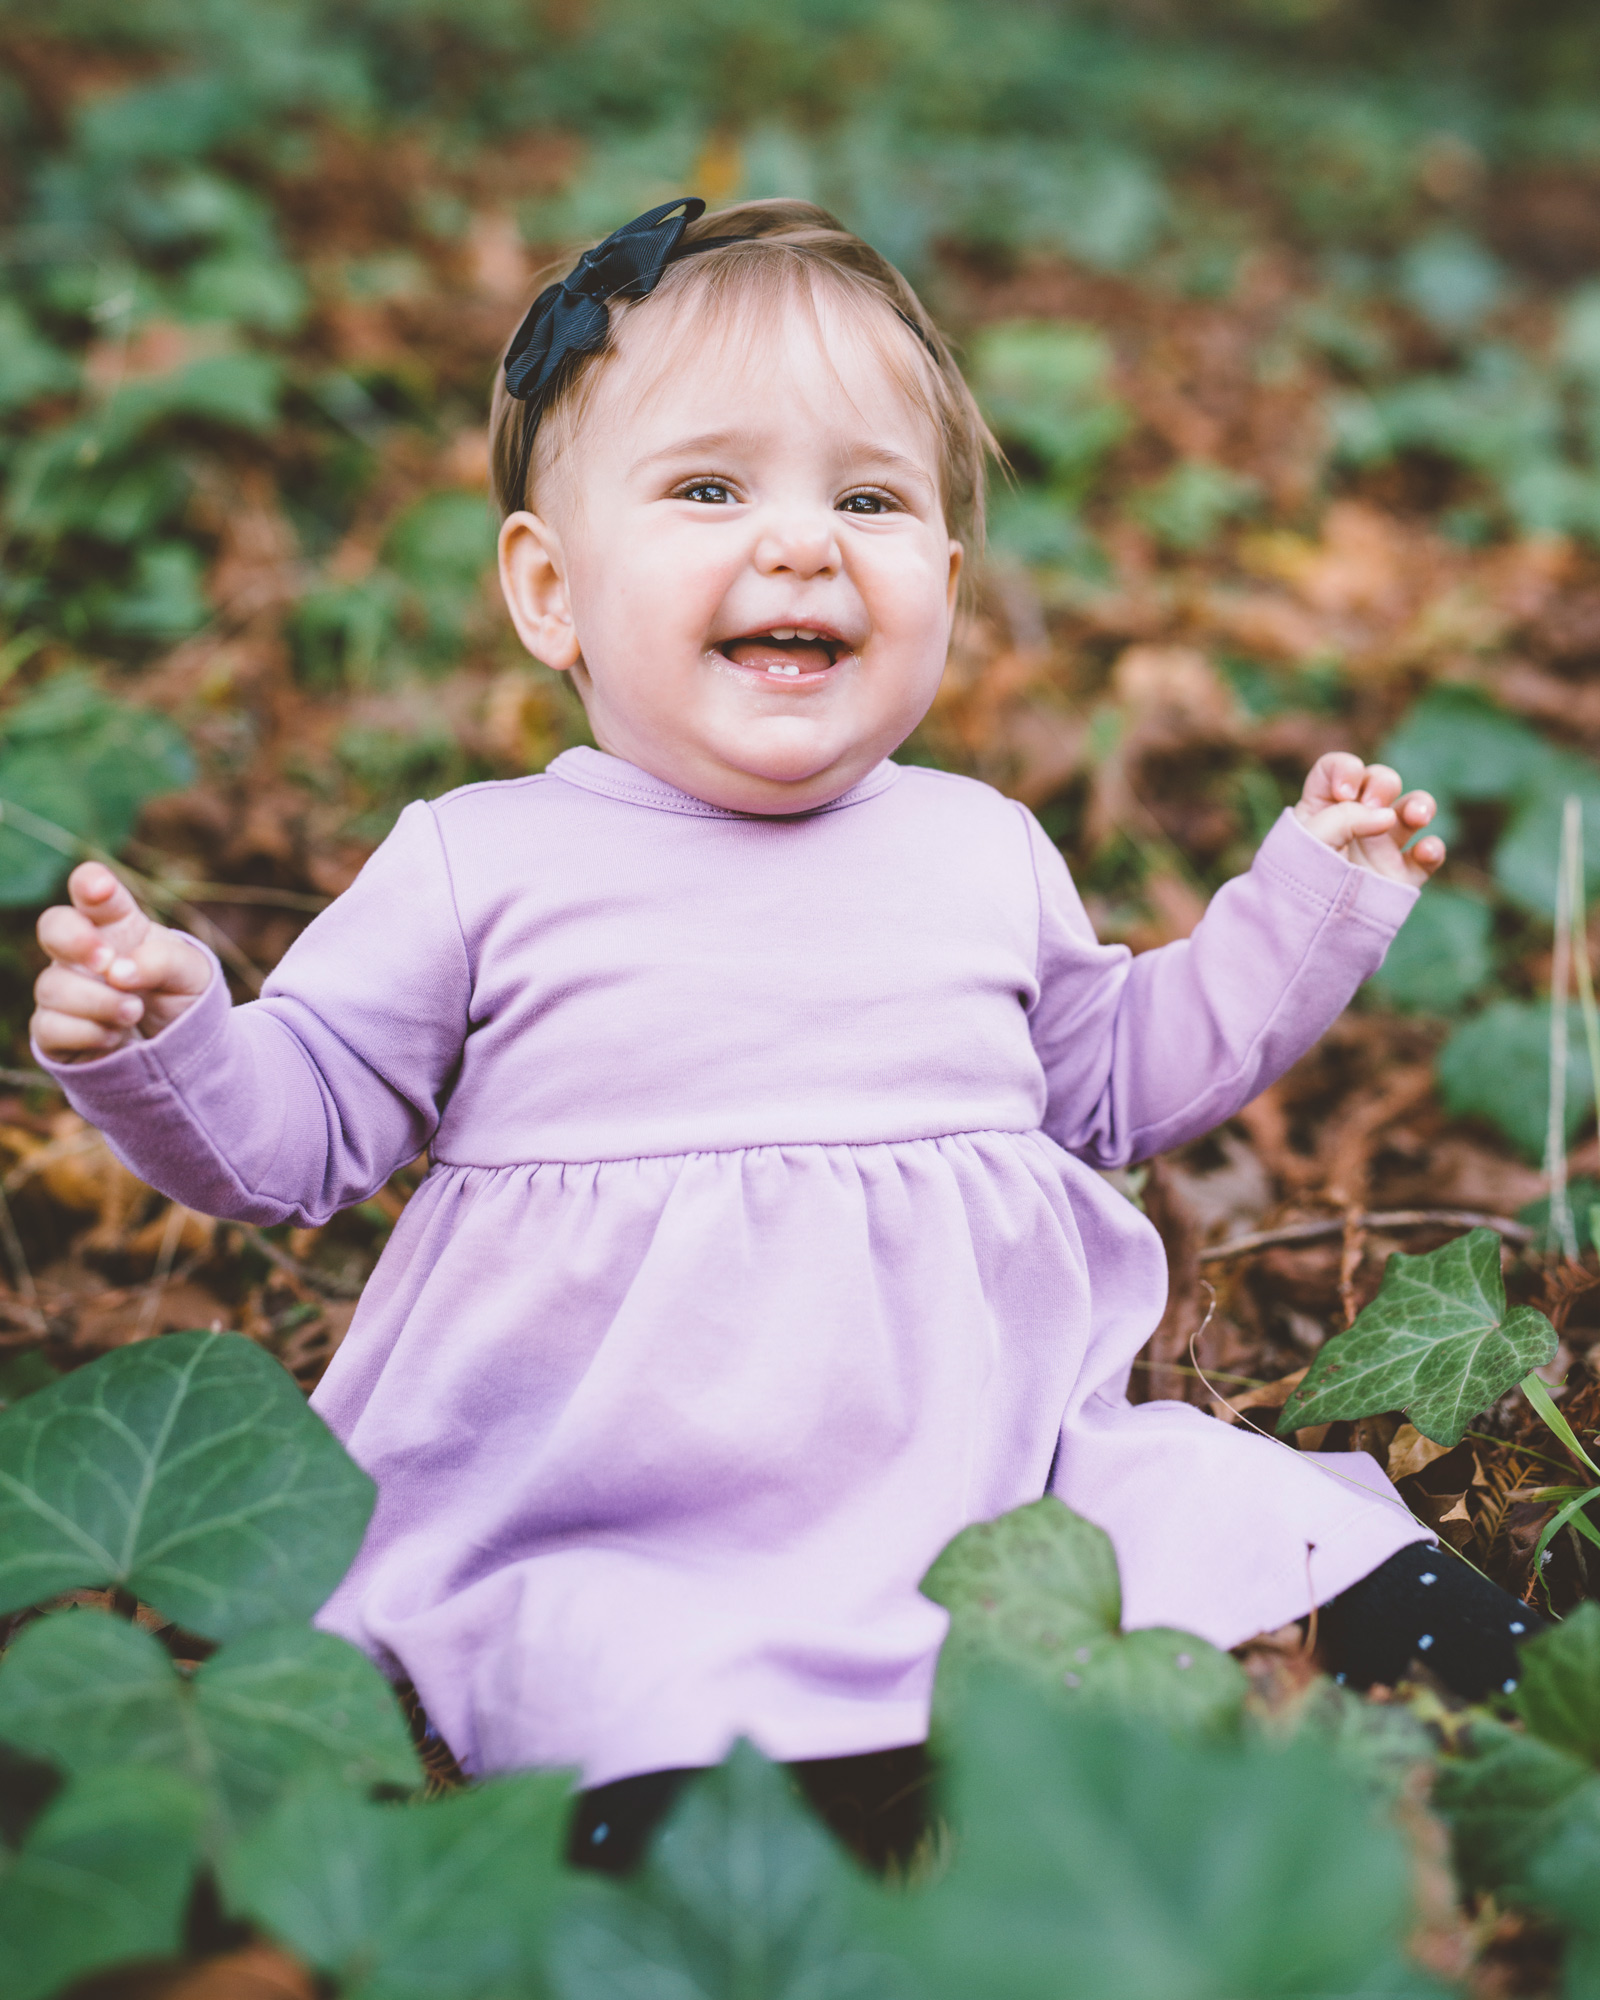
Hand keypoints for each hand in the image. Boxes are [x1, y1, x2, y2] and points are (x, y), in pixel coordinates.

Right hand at [32, 864, 209, 1062]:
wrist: (180, 1049)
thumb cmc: (181, 997)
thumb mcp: (193, 973)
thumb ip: (163, 960)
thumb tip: (119, 972)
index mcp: (118, 924)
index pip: (94, 891)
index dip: (90, 883)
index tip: (100, 888)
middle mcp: (83, 951)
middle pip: (53, 926)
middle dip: (76, 941)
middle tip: (107, 963)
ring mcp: (64, 989)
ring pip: (54, 986)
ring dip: (101, 1002)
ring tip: (135, 1012)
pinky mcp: (53, 1030)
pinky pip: (50, 1027)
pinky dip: (88, 1034)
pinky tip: (114, 1037)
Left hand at [1292, 752, 1444, 886]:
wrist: (1304, 935)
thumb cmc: (1298, 882)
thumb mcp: (1308, 841)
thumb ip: (1343, 818)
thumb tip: (1388, 816)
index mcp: (1322, 808)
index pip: (1338, 769)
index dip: (1347, 769)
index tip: (1344, 792)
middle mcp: (1355, 822)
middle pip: (1381, 781)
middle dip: (1383, 783)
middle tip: (1373, 805)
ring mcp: (1381, 847)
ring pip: (1412, 810)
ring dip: (1420, 804)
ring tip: (1415, 816)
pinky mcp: (1400, 875)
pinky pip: (1428, 854)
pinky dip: (1434, 848)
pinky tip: (1425, 851)